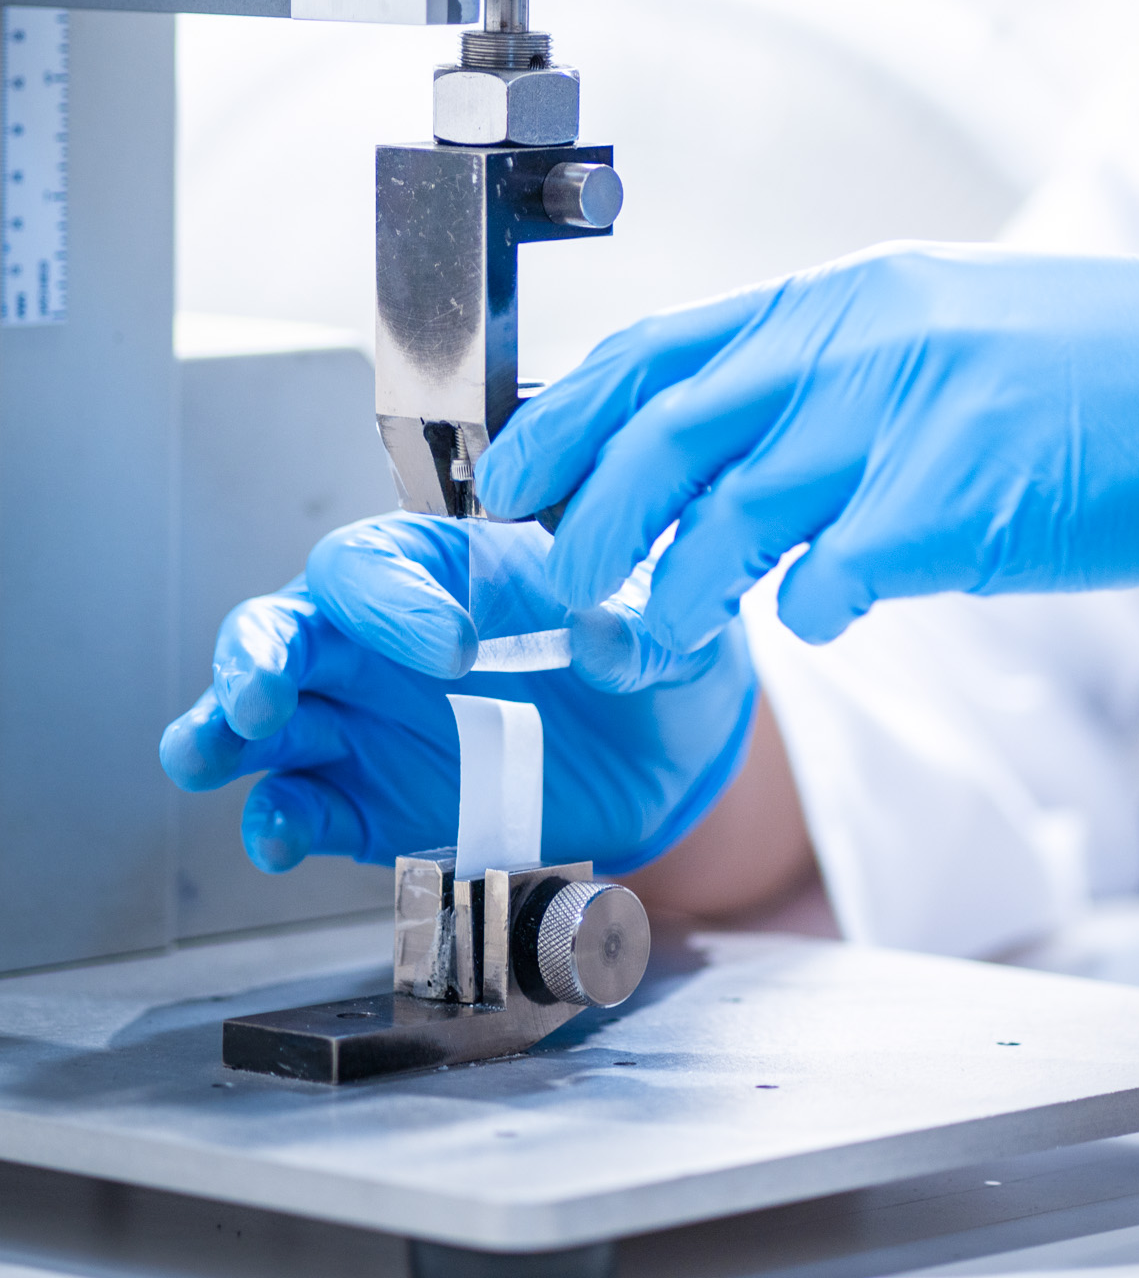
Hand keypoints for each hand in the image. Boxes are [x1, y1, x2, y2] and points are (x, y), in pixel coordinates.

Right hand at [159, 515, 755, 873]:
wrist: (665, 757)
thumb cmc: (649, 653)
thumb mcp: (666, 626)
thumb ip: (641, 626)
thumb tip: (607, 638)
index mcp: (442, 565)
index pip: (378, 562)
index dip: (396, 601)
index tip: (457, 650)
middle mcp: (381, 636)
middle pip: (285, 625)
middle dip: (258, 656)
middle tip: (264, 694)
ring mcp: (366, 722)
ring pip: (265, 714)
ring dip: (227, 728)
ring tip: (211, 752)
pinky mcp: (369, 803)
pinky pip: (303, 805)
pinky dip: (279, 820)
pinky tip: (280, 836)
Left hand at [476, 241, 1138, 650]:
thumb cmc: (1100, 363)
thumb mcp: (937, 330)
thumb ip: (824, 381)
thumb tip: (723, 463)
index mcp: (844, 297)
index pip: (656, 348)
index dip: (561, 419)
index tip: (510, 480)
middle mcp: (859, 342)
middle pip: (664, 432)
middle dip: (584, 522)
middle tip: (556, 586)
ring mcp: (910, 416)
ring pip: (729, 514)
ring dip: (670, 593)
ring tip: (652, 635)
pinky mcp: (964, 502)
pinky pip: (838, 574)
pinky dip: (809, 610)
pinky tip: (822, 617)